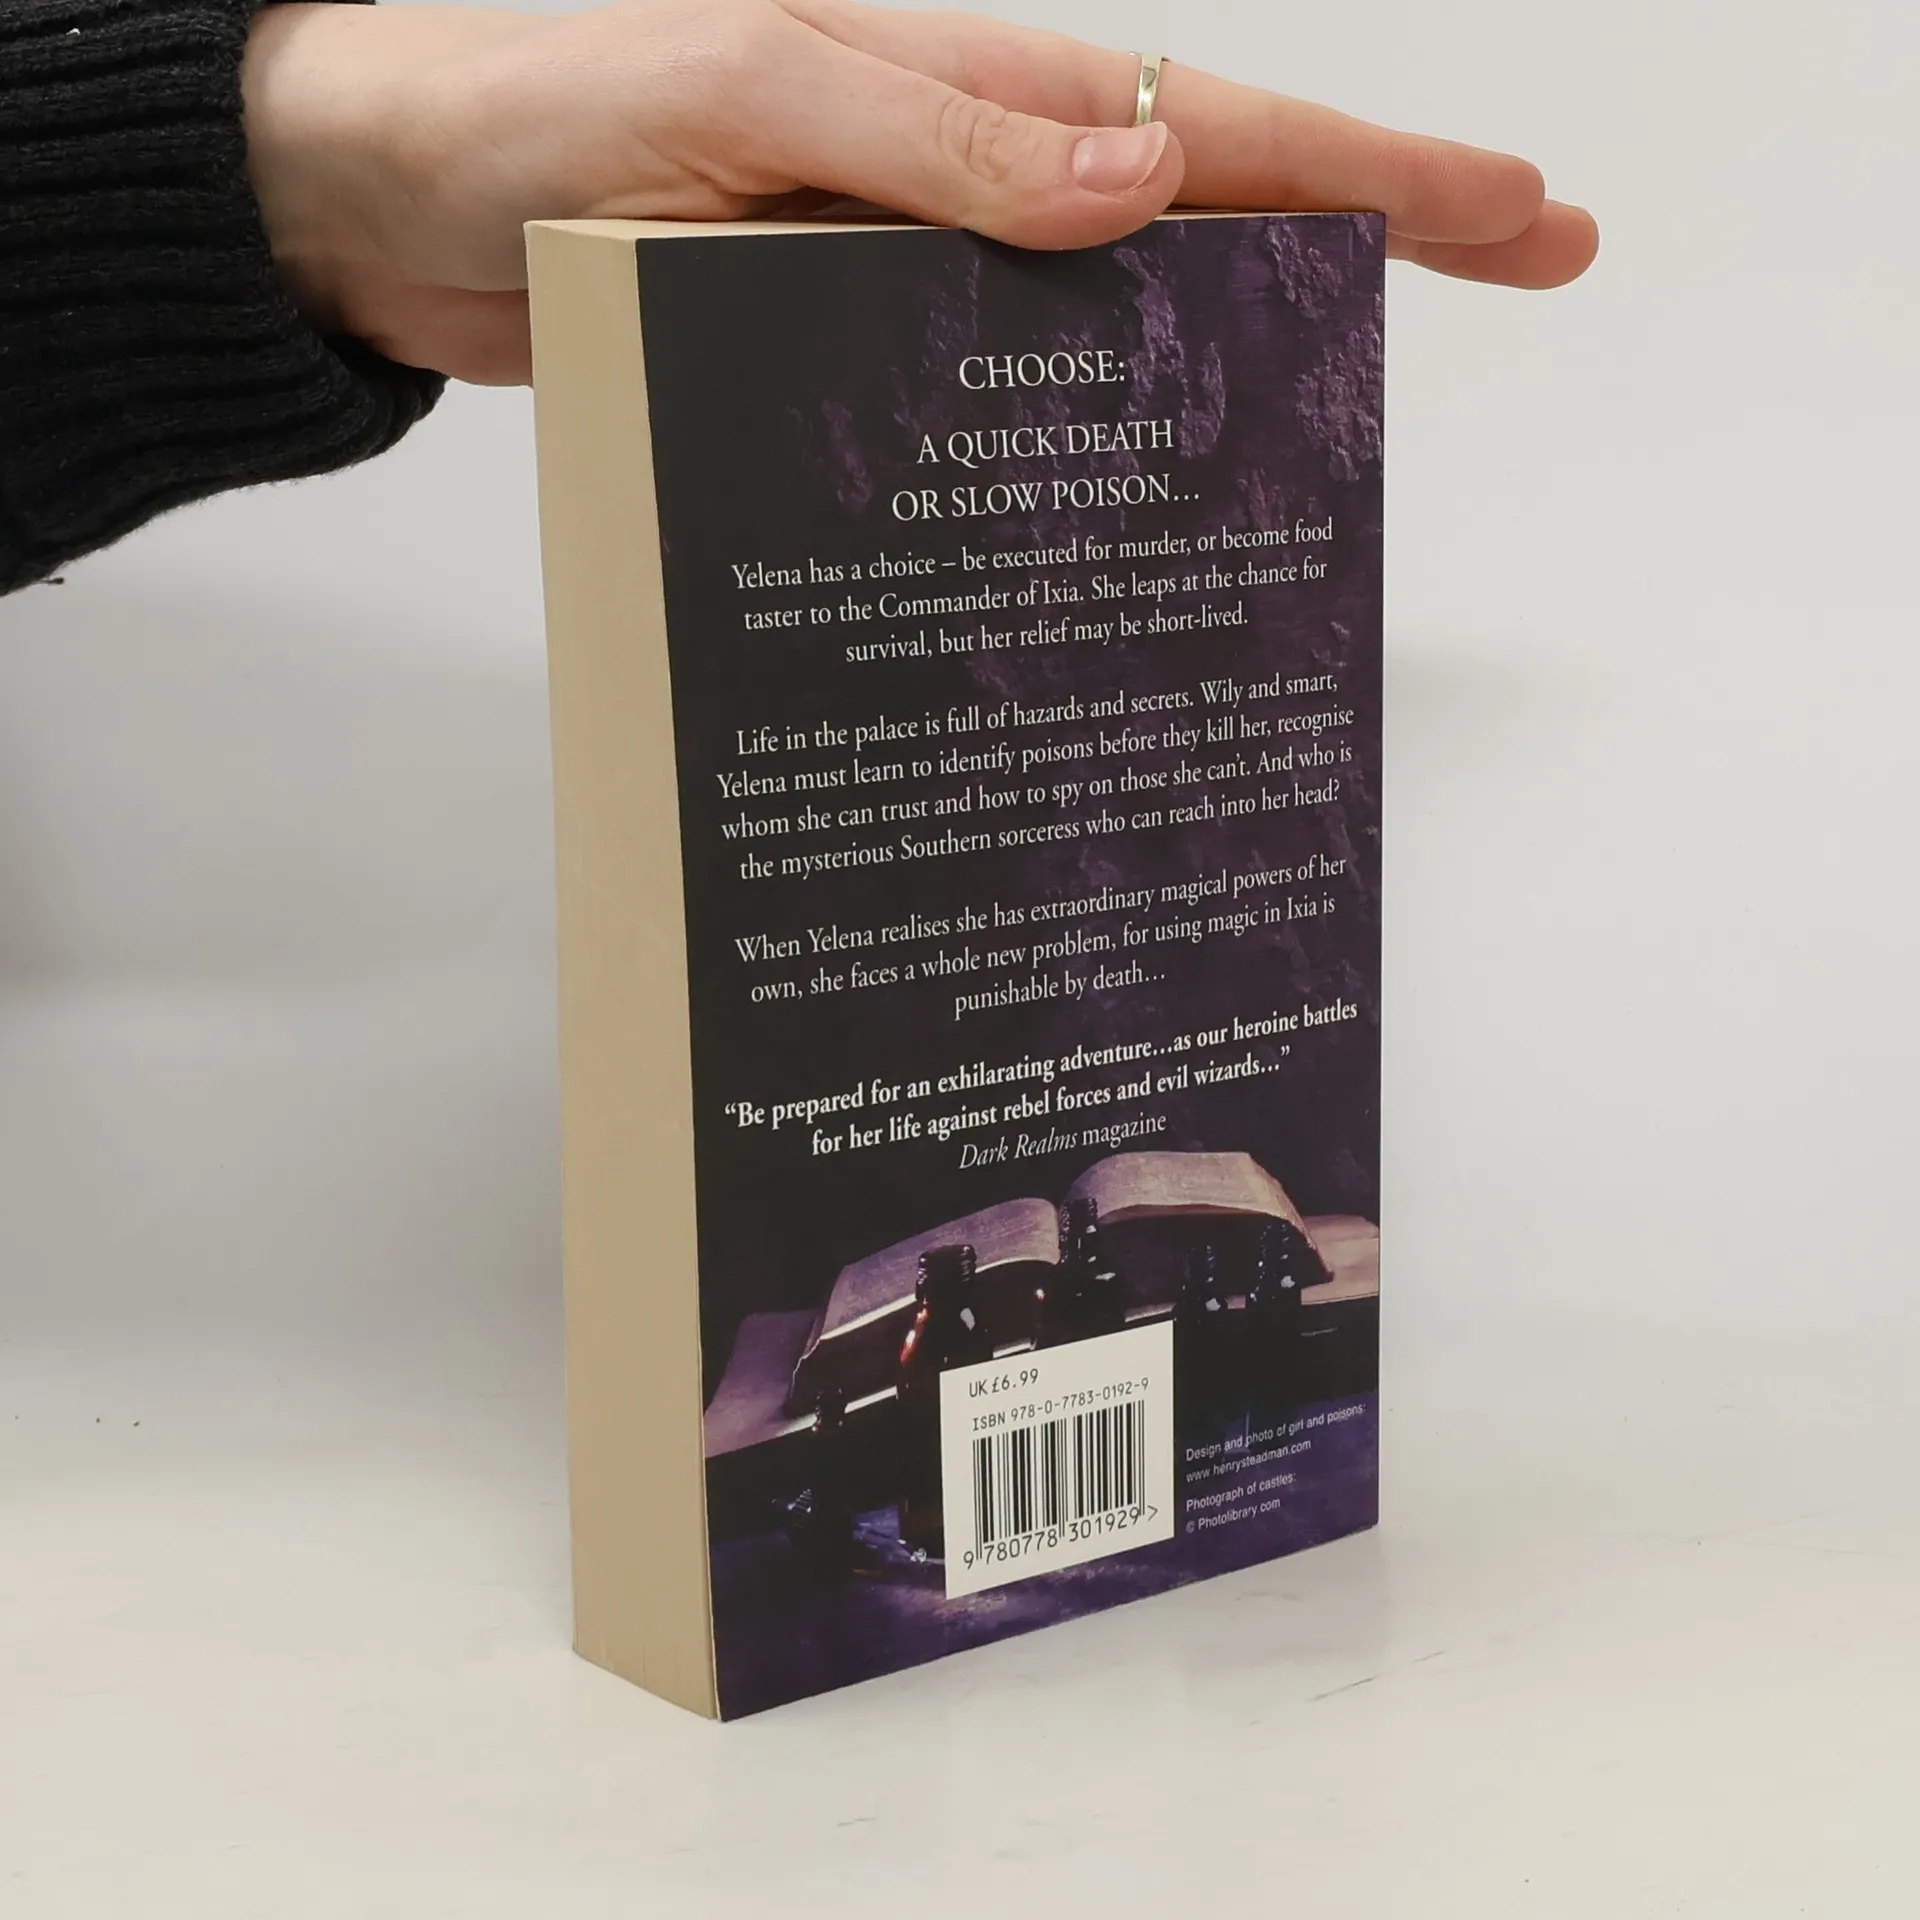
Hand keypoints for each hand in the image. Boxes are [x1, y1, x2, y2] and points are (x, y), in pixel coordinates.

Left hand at [242, 0, 1598, 385]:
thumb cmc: (527, 115)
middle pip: (1207, 211)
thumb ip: (933, 145)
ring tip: (1356, 421)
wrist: (384, 203)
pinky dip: (1076, 437)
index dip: (1380, 170)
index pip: (1214, 127)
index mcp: (961, 93)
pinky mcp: (844, 356)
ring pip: (1112, 320)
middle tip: (1521, 267)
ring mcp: (908, 275)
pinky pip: (995, 396)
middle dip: (1370, 238)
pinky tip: (1127, 491)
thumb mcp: (737, 97)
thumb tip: (1143, 188)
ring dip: (1236, 355)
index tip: (1520, 209)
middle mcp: (957, 182)